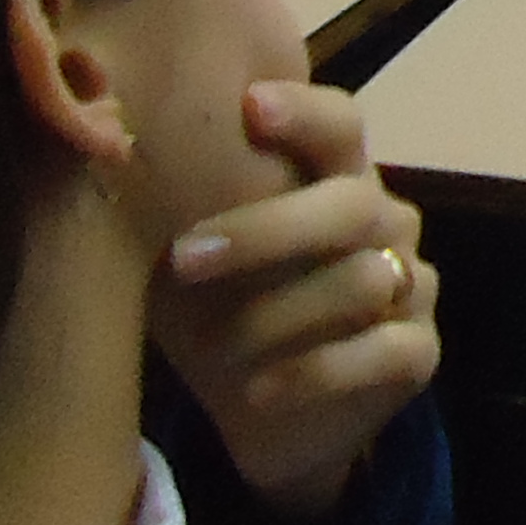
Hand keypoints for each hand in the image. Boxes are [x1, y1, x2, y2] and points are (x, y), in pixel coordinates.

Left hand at [150, 82, 439, 519]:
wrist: (275, 418)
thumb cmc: (227, 317)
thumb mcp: (195, 268)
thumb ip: (179, 216)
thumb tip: (107, 163)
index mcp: (337, 180)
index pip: (340, 125)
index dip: (303, 112)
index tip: (247, 106)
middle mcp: (385, 222)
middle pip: (351, 203)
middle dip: (267, 228)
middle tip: (184, 256)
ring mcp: (411, 285)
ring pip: (362, 281)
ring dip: (276, 315)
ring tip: (211, 350)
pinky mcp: (417, 353)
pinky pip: (379, 353)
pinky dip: (312, 372)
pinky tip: (257, 391)